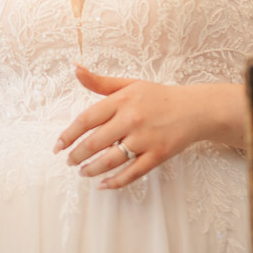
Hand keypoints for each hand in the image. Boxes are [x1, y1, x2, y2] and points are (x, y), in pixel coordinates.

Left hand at [54, 64, 202, 188]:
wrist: (195, 109)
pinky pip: (132, 173)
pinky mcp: (158, 155)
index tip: (58, 146)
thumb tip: (75, 68)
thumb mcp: (129, 84)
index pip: (86, 120)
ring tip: (82, 172)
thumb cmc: (158, 97)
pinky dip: (115, 182)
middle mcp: (132, 119)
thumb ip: (100, 82)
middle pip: (95, 142)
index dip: (68, 135)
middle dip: (77, 155)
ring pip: (111, 160)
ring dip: (91, 169)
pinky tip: (102, 185)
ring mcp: (145, 139)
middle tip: (69, 161)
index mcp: (122, 101)